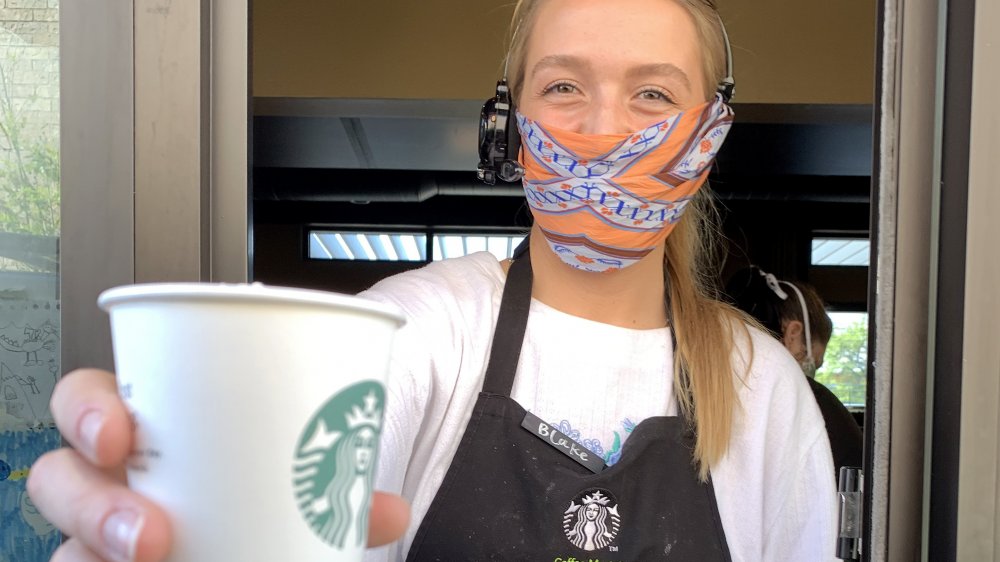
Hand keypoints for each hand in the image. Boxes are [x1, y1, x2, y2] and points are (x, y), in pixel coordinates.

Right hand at [29, 369, 409, 560]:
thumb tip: (391, 510)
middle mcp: (111, 479)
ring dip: (94, 555)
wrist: (253, 535)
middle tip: (151, 533)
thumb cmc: (255, 485)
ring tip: (153, 561)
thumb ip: (336, 486)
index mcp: (149, 429)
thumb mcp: (290, 473)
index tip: (121, 434)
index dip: (86, 411)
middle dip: (92, 504)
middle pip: (60, 480)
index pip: (86, 402)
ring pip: (63, 547)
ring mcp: (100, 534)